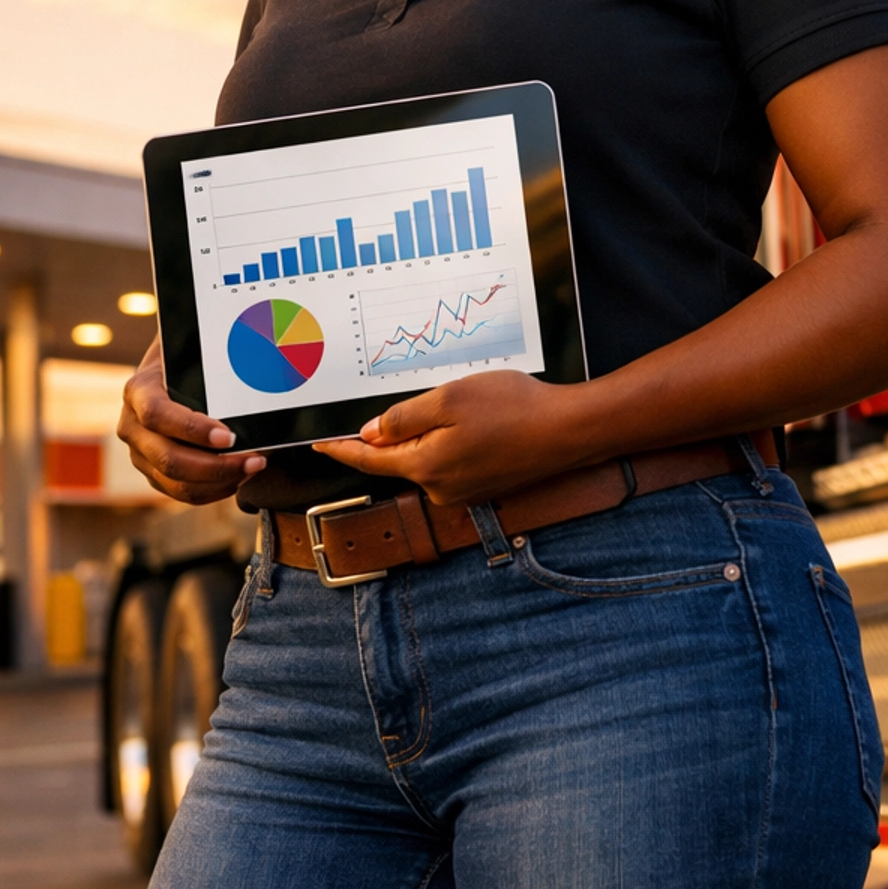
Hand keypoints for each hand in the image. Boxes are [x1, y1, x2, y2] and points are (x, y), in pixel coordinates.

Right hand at [119, 338, 265, 506]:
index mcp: (138, 391)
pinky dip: (213, 490)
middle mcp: (132, 426)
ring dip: (219, 482)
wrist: (170, 371)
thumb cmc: (190, 361)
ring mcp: (140, 454)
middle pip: (168, 458)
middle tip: (254, 460)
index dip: (192, 429)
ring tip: (253, 468)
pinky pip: (181, 492)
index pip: (157, 415)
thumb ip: (214, 370)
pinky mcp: (152, 473)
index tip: (229, 437)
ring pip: (175, 483)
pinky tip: (238, 478)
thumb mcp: (196, 355)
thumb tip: (258, 384)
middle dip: (215, 466)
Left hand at [311, 370, 582, 506]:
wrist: (568, 431)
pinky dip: (452, 441)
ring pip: (428, 458)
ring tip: (458, 403)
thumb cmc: (513, 408)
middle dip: (394, 433)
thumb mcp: (449, 399)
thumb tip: (370, 433)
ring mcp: (464, 490)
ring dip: (430, 433)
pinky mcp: (484, 484)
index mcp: (425, 466)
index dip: (342, 448)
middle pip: (400, 459)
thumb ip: (404, 418)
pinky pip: (452, 461)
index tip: (319, 443)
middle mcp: (441, 487)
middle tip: (403, 401)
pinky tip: (475, 419)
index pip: (370, 459)